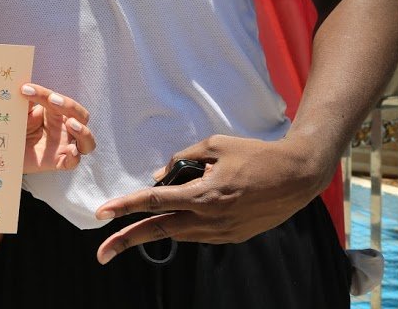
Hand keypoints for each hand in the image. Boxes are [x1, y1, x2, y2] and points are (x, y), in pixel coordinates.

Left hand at [20, 84, 94, 172]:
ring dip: (82, 131)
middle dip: (69, 106)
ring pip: (87, 140)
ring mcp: (64, 146)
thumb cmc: (16, 129)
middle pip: (81, 115)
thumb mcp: (19, 114)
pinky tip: (71, 150)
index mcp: (56, 112)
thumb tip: (22, 87)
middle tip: (52, 100)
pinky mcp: (59, 162)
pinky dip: (74, 157)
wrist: (6, 153)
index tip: (25, 89)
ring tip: (71, 124)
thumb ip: (24, 103)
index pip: (57, 99)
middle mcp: (65, 129)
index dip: (43, 93)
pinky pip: (73, 162)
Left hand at [93, 134, 328, 264]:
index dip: (125, 206)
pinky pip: (196, 233)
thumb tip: (157, 178)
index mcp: (203, 194)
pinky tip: (177, 213)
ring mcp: (222, 232)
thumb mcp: (213, 145)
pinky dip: (182, 223)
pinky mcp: (232, 237)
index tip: (101, 214)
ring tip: (136, 219)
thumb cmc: (254, 154)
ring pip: (177, 232)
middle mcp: (210, 218)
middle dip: (126, 240)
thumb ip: (180, 159)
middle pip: (159, 230)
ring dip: (156, 226)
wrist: (297, 177)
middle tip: (101, 252)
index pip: (154, 201)